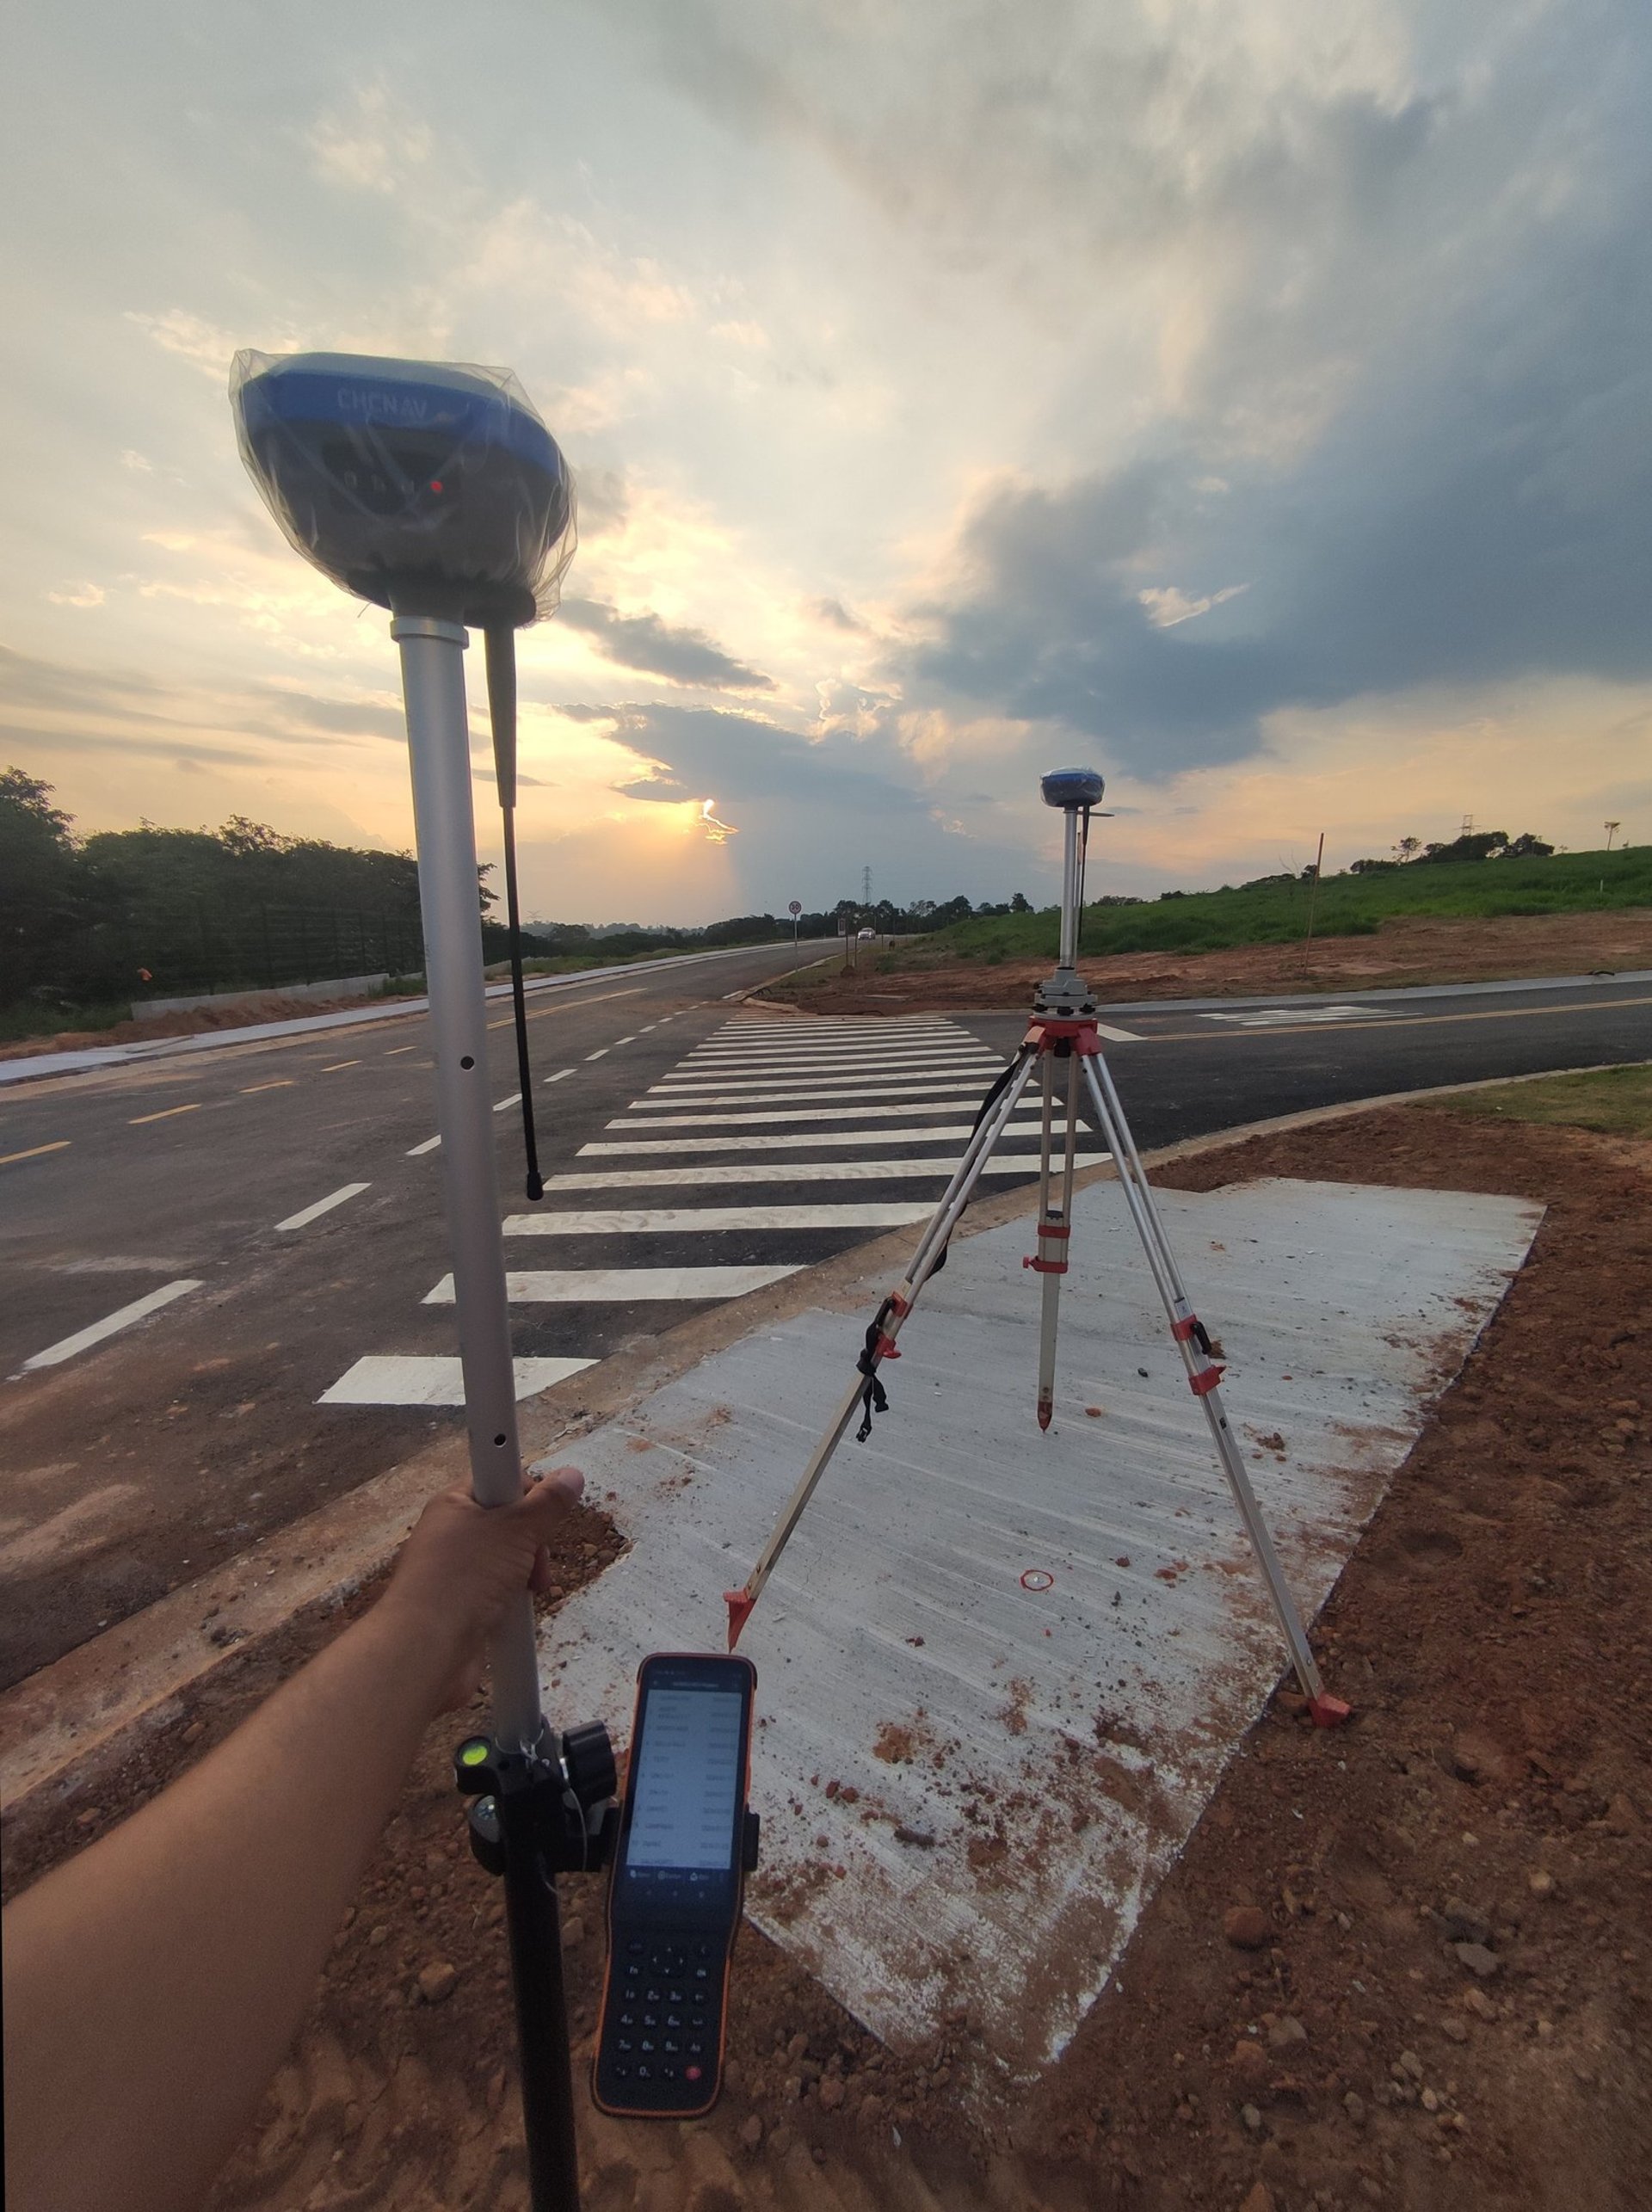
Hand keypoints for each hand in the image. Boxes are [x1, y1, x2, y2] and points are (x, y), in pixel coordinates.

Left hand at [379, 1468, 584, 1709]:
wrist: (426, 1650)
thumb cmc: (465, 1578)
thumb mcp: (516, 1531)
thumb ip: (547, 1503)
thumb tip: (571, 1474)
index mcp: (453, 1503)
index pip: (498, 1480)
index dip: (527, 1494)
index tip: (543, 1513)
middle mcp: (450, 1533)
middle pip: (507, 1523)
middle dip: (533, 1542)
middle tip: (537, 1560)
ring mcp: (453, 1571)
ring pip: (505, 1559)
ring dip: (525, 1572)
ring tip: (529, 1589)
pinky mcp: (459, 1604)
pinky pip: (495, 1589)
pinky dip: (510, 1597)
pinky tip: (515, 1608)